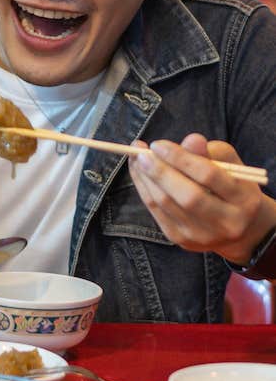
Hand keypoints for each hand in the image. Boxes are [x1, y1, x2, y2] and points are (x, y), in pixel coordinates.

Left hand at [129, 133, 275, 263]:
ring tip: (136, 158)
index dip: (180, 158)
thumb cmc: (233, 187)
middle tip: (140, 152)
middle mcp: (226, 222)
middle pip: (187, 196)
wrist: (240, 230)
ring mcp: (202, 235)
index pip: (208, 176)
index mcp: (243, 200)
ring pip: (166, 204)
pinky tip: (138, 172)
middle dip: (159, 171)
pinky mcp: (181, 240)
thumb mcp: (232, 166)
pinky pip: (156, 211)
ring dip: (145, 178)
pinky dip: (143, 189)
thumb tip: (191, 140)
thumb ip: (212, 152)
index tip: (158, 144)